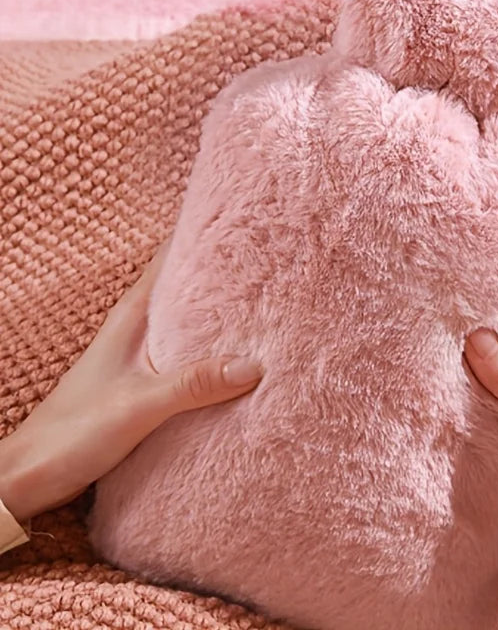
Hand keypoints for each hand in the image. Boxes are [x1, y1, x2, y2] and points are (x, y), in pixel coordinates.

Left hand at [0, 237, 263, 522]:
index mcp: (132, 317)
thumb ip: (195, 384)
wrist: (29, 473)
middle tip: (264, 260)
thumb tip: (253, 365)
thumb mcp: (141, 406)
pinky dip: (208, 343)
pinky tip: (231, 355)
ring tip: (260, 301)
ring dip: (216, 309)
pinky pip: (184, 348)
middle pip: (183, 284)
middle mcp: (135, 326)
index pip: (168, 259)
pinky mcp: (141, 378)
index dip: (201, 238)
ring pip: (185, 317)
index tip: (240, 226)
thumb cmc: (73, 432)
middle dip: (220, 271)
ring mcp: (137, 352)